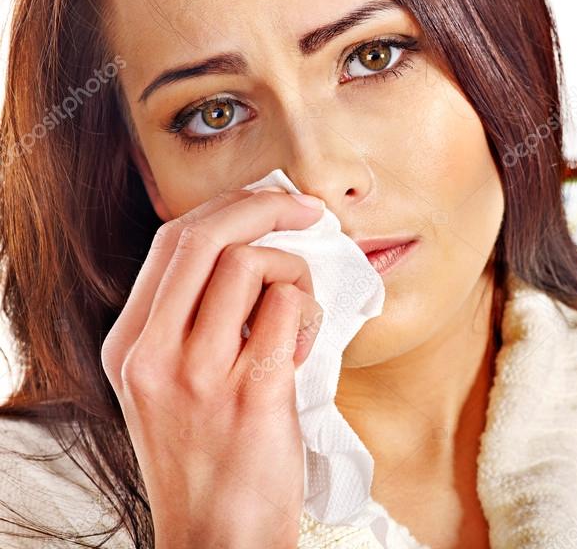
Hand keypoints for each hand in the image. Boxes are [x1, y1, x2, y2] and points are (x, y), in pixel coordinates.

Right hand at [101, 185, 325, 548]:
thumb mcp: (169, 386)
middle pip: (205, 236)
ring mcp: (199, 375)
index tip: (270, 200)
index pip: (172, 241)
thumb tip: (250, 249)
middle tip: (307, 210)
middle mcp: (154, 354)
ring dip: (295, 272)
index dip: (230, 206)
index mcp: (130, 345)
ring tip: (298, 315)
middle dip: (266, 207)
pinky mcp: (251, 394)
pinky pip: (288, 309)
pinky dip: (308, 313)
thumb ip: (191, 322)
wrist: (217, 541)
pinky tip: (304, 346)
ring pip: (252, 264)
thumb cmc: (206, 461)